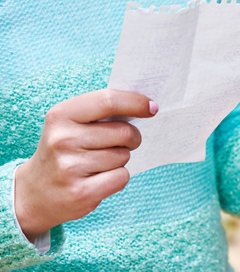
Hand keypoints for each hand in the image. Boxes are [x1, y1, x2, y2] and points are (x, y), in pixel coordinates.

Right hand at [14, 89, 156, 239]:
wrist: (34, 193)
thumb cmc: (64, 151)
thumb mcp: (70, 124)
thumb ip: (102, 111)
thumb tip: (146, 105)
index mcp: (61, 115)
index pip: (108, 101)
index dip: (136, 102)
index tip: (152, 107)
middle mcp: (63, 140)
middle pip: (124, 132)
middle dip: (132, 137)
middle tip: (122, 142)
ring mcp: (70, 167)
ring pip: (124, 156)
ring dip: (120, 159)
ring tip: (98, 163)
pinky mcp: (81, 192)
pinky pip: (122, 177)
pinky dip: (118, 178)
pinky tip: (98, 179)